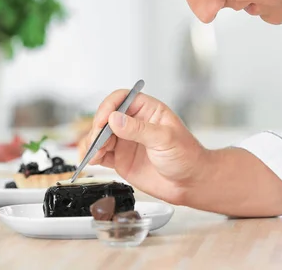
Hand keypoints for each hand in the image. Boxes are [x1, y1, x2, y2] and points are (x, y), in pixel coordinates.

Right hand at [78, 89, 207, 203]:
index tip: (104, 120)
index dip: (109, 106)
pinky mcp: (120, 159)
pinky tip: (91, 159)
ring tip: (93, 153)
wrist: (190, 183)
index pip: (122, 98)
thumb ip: (139, 130)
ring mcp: (126, 141)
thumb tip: (115, 119)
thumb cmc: (187, 155)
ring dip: (91, 142)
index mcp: (148, 110)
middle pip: (106, 117)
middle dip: (98, 128)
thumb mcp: (165, 139)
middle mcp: (134, 123)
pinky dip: (92, 155)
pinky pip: (100, 154)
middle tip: (97, 141)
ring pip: (100, 136)